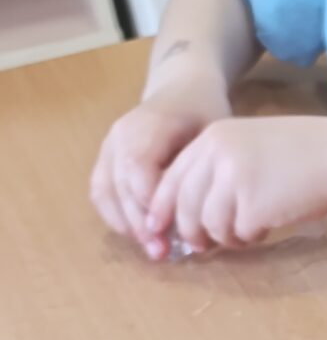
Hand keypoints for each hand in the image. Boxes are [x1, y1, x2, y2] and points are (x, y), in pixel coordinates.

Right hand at [91, 90, 227, 257]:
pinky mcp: (105, 158)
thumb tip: (195, 212)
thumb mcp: (212, 132)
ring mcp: (108, 145)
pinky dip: (114, 215)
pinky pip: (100, 191)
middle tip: (161, 252)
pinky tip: (137, 235)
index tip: (170, 231)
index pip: (138, 169)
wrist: (182, 88)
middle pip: (119, 185)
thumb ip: (199, 167)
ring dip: (125, 224)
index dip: (150, 203)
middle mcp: (120, 135)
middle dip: (139, 223)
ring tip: (151, 248)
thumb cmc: (204, 111)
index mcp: (148, 125)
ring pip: (105, 191)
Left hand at [146, 115, 326, 253]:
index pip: (171, 179)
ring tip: (247, 232)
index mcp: (212, 138)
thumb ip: (216, 167)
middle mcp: (216, 156)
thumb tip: (187, 211)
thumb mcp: (249, 144)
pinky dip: (250, 237)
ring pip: (209, 225)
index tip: (160, 228)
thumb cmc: (302, 152)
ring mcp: (234, 181)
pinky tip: (268, 226)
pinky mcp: (254, 207)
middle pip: (183, 206)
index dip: (162, 209)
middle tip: (201, 246)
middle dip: (189, 232)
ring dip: (225, 237)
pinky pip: (239, 233)